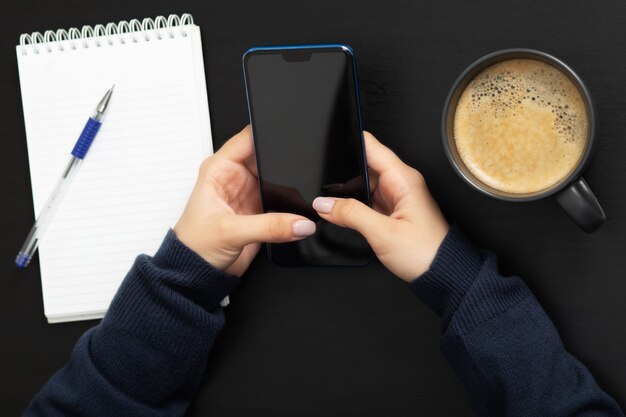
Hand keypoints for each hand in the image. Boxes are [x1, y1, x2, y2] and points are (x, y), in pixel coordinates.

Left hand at [174, 126, 315, 276]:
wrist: (198, 275)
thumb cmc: (195, 247)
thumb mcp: (231, 232)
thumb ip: (270, 226)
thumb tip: (301, 223)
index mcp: (220, 169)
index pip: (248, 138)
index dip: (268, 133)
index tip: (290, 136)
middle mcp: (236, 178)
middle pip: (269, 157)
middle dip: (285, 163)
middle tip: (303, 170)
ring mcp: (250, 194)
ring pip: (280, 179)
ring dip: (291, 186)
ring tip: (303, 194)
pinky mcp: (261, 212)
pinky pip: (285, 202)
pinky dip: (293, 206)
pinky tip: (299, 211)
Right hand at [312, 132, 448, 281]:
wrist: (444, 275)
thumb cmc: (426, 254)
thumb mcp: (382, 233)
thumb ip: (350, 215)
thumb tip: (324, 204)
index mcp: (403, 179)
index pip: (372, 146)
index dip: (350, 141)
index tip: (329, 143)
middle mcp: (401, 183)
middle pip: (363, 165)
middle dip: (343, 172)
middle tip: (324, 187)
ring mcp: (396, 197)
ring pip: (363, 185)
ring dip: (348, 192)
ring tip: (331, 203)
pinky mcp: (393, 211)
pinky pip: (368, 201)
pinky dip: (354, 206)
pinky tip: (343, 215)